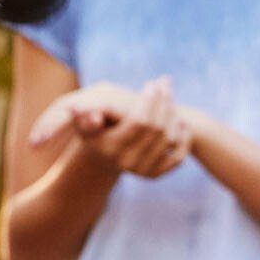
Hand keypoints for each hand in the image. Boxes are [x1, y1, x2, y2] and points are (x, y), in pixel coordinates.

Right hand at [29, 77, 192, 178]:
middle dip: (164, 103)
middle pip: (157, 129)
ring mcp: (142, 171)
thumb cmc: (93, 131)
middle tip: (165, 84)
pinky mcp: (154, 175)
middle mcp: (127, 162)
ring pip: (169, 140)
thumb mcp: (83, 123)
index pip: (140, 122)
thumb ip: (82, 116)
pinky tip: (181, 122)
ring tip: (170, 98)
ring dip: (174, 116)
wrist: (102, 156)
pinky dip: (184, 140)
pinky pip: (178, 158)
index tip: (152, 84)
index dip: (149, 101)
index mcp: (111, 147)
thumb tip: (76, 109)